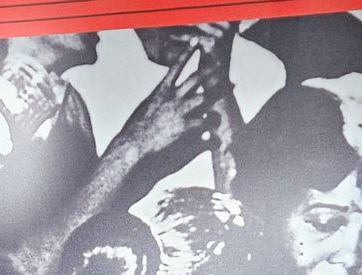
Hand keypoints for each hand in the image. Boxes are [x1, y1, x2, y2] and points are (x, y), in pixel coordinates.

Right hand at [105, 45, 231, 186]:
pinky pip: (204, 122)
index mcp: (161, 90)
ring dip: (215, 95)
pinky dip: (210, 123)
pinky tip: (216, 124)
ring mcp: (180, 111)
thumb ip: (156, 98)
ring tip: (228, 89)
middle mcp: (172, 97)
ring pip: (204, 98)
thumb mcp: (145, 106)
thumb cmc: (135, 128)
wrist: (133, 144)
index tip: (196, 43)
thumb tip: (160, 94)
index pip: (176, 67)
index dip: (187, 54)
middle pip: (196, 79)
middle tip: (220, 65)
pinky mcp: (185, 127)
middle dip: (209, 71)